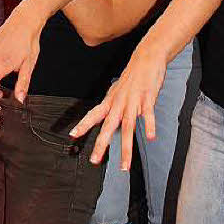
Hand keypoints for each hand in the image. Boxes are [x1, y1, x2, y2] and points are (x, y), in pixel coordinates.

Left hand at [69, 40, 167, 169]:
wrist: (146, 58)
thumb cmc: (132, 77)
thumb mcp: (118, 92)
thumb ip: (113, 108)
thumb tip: (108, 123)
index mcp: (111, 101)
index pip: (94, 114)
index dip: (83, 125)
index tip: (73, 135)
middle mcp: (119, 102)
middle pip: (108, 125)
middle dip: (101, 144)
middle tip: (94, 160)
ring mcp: (133, 101)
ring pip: (128, 126)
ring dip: (126, 148)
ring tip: (124, 165)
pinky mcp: (147, 98)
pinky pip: (148, 113)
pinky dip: (150, 125)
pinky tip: (151, 137)